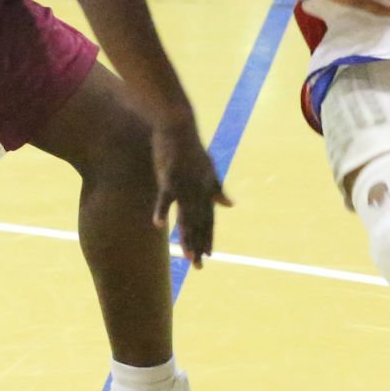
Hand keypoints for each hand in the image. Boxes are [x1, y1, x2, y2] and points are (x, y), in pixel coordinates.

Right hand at [151, 113, 231, 266]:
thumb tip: (230, 205)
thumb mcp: (208, 169)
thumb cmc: (190, 147)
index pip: (208, 219)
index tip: (208, 255)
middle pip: (199, 223)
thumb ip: (217, 189)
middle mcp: (197, 190)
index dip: (208, 237)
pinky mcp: (169, 177)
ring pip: (186, 216)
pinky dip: (163, 211)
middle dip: (199, 245)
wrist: (178, 124)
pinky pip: (165, 198)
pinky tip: (160, 225)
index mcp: (205, 189)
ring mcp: (183, 185)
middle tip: (198, 266)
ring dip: (187, 237)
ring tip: (187, 257)